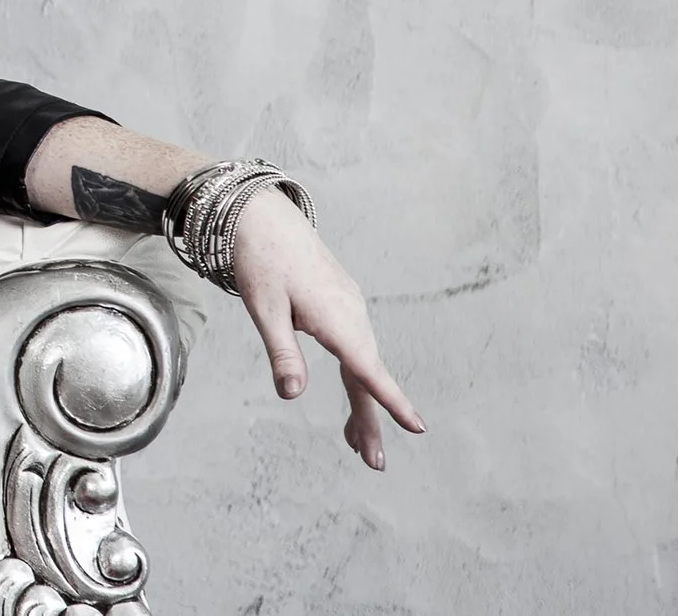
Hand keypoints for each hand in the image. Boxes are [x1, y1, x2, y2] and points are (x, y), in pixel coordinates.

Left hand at [230, 190, 425, 468]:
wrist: (262, 213)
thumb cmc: (260, 259)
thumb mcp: (264, 309)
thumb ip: (282, 352)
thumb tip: (292, 395)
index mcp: (336, 318)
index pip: (368, 370)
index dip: (391, 401)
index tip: (417, 427)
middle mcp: (351, 313)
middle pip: (366, 375)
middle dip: (370, 419)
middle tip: (373, 463)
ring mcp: (349, 305)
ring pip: (361, 361)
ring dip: (362, 400)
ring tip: (354, 442)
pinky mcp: (341, 300)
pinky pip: (356, 344)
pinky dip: (357, 373)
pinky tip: (356, 389)